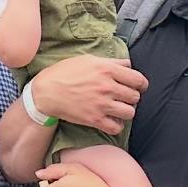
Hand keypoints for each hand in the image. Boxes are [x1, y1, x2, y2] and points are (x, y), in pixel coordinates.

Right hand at [31, 54, 146, 137]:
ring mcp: (101, 104)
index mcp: (107, 69)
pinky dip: (116, 125)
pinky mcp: (94, 119)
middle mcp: (107, 87)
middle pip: (135, 97)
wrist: (46, 91)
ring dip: (126, 111)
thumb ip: (111, 62)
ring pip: (130, 113)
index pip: (138, 79)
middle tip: (123, 98)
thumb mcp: (88, 59)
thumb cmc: (65, 72)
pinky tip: (111, 120)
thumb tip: (128, 64)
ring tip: (118, 109)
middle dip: (131, 97)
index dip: (141, 84)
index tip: (138, 87)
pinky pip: (117, 127)